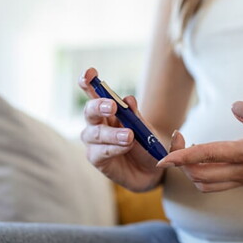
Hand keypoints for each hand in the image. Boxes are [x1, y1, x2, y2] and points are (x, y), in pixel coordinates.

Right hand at [78, 68, 162, 191]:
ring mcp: (95, 142)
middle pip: (90, 110)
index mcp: (109, 110)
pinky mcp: (96, 158)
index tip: (91, 73)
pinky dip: (113, 148)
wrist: (153, 170)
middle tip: (113, 107)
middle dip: (98, 105)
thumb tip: (129, 99)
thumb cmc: (148, 145)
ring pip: (94, 133)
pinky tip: (124, 147)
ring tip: (129, 136)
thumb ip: (138, 117)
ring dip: (112, 133)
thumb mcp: (147, 129)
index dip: (89, 82)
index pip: (94, 92)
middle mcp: (98, 123)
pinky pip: (100, 151)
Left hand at [157, 101, 242, 192]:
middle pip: (201, 174)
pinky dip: (205, 174)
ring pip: (208, 183)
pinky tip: (206, 158)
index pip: (208, 156)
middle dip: (182, 162)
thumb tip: (236, 106)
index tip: (163, 158)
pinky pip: (220, 184)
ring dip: (192, 170)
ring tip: (187, 150)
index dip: (182, 157)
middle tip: (176, 140)